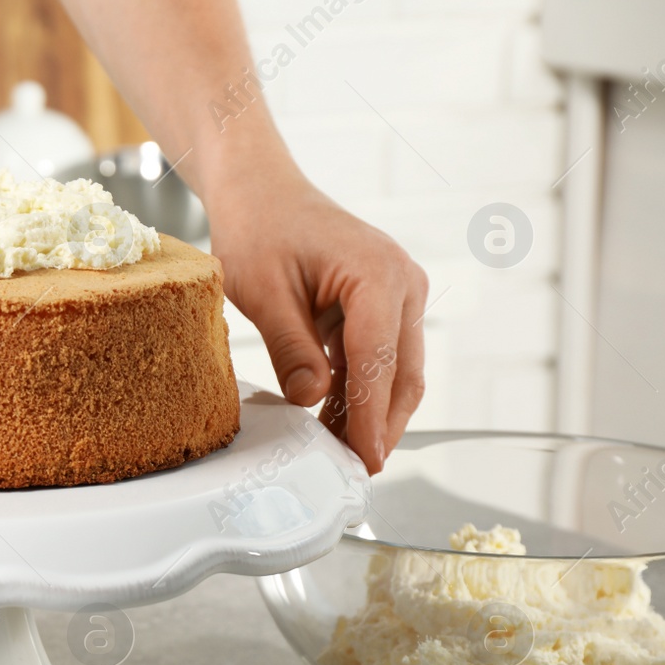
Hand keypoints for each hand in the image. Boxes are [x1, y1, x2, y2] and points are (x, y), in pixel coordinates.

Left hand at [210, 175, 427, 473]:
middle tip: (354, 472)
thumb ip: (290, 347)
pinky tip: (335, 424)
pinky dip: (361, 392)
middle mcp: (403, 283)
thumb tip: (312, 401)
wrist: (262, 191)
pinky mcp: (385, 305)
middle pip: (402, 373)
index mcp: (378, 275)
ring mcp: (399, 294)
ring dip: (371, 414)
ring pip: (396, 371)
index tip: (363, 460)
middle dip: (381, 427)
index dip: (371, 418)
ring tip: (340, 456)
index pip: (379, 361)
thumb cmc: (260, 228)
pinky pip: (380, 358)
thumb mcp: (262, 291)